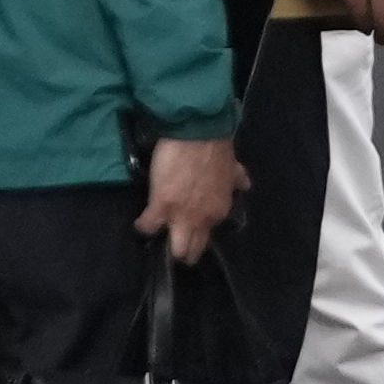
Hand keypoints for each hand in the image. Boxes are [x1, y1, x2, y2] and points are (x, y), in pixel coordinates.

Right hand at [139, 136, 245, 262]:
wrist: (197, 132)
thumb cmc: (215, 147)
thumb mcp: (231, 167)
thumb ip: (236, 179)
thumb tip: (243, 184)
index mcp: (219, 210)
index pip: (207, 234)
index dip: (196, 231)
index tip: (190, 226)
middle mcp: (203, 219)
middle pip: (192, 249)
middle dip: (184, 251)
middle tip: (175, 245)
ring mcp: (181, 215)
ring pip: (176, 248)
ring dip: (167, 245)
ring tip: (159, 240)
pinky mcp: (160, 206)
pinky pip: (148, 226)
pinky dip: (143, 225)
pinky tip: (140, 224)